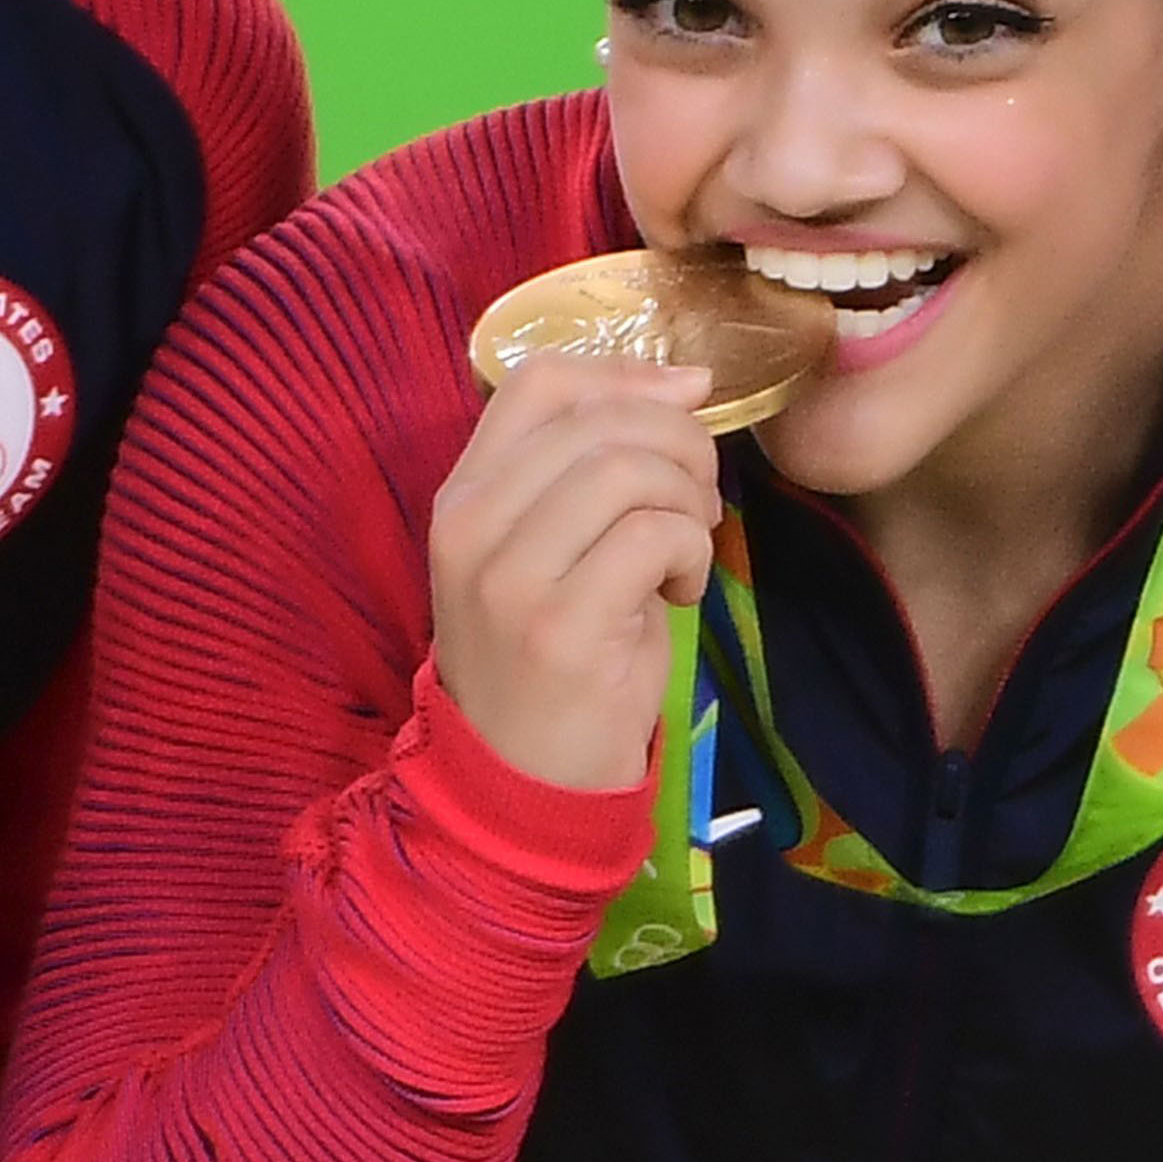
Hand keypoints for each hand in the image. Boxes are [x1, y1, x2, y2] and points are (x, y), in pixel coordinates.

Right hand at [425, 354, 718, 796]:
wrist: (519, 787)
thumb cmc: (547, 662)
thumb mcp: (546, 550)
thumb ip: (591, 467)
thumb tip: (687, 380)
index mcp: (462, 495)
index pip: (540, 381)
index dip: (627, 374)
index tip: (685, 401)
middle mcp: (471, 525)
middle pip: (599, 421)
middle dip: (680, 443)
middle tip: (699, 499)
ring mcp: (508, 578)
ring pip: (627, 470)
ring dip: (688, 500)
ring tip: (689, 546)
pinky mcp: (558, 628)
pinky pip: (652, 536)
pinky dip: (691, 551)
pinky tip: (681, 591)